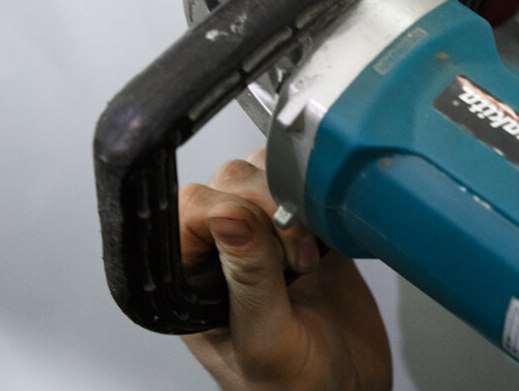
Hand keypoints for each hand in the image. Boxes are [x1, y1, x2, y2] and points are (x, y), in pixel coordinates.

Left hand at [178, 151, 391, 390]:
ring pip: (262, 175)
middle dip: (267, 209)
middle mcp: (222, 254)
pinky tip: (327, 242)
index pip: (191, 210)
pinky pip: (302, 185)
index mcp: (192, 281)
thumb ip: (248, 281)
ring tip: (312, 256)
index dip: (230, 212)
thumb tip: (228, 216)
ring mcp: (265, 239)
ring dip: (294, 203)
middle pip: (228, 184)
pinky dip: (319, 201)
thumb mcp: (268, 343)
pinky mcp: (305, 231)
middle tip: (297, 260)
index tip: (267, 245)